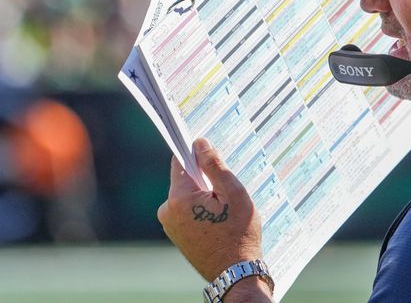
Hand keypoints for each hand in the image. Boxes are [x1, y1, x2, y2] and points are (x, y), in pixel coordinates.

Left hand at [157, 138, 264, 282]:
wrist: (235, 271)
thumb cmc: (238, 233)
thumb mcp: (233, 192)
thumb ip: (214, 165)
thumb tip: (200, 143)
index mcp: (178, 198)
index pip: (181, 162)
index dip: (196, 154)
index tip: (210, 154)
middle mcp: (167, 211)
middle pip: (185, 179)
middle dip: (205, 180)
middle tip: (226, 195)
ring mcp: (170, 225)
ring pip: (188, 195)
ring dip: (204, 196)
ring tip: (224, 211)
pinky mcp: (176, 234)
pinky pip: (187, 210)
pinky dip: (201, 209)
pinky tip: (217, 222)